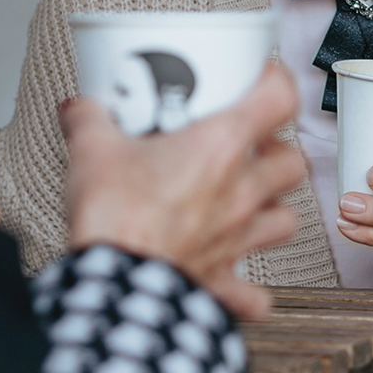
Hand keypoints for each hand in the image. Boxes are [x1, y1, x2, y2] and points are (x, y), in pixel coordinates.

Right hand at [61, 65, 305, 319]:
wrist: (114, 283)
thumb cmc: (115, 218)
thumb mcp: (91, 150)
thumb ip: (88, 120)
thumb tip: (80, 108)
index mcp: (219, 147)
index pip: (279, 98)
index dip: (276, 82)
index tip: (259, 80)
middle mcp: (240, 191)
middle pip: (291, 162)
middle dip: (277, 152)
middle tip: (252, 146)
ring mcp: (237, 237)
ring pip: (286, 220)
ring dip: (274, 209)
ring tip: (250, 203)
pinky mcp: (222, 279)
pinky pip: (254, 292)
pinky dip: (250, 288)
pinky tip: (235, 275)